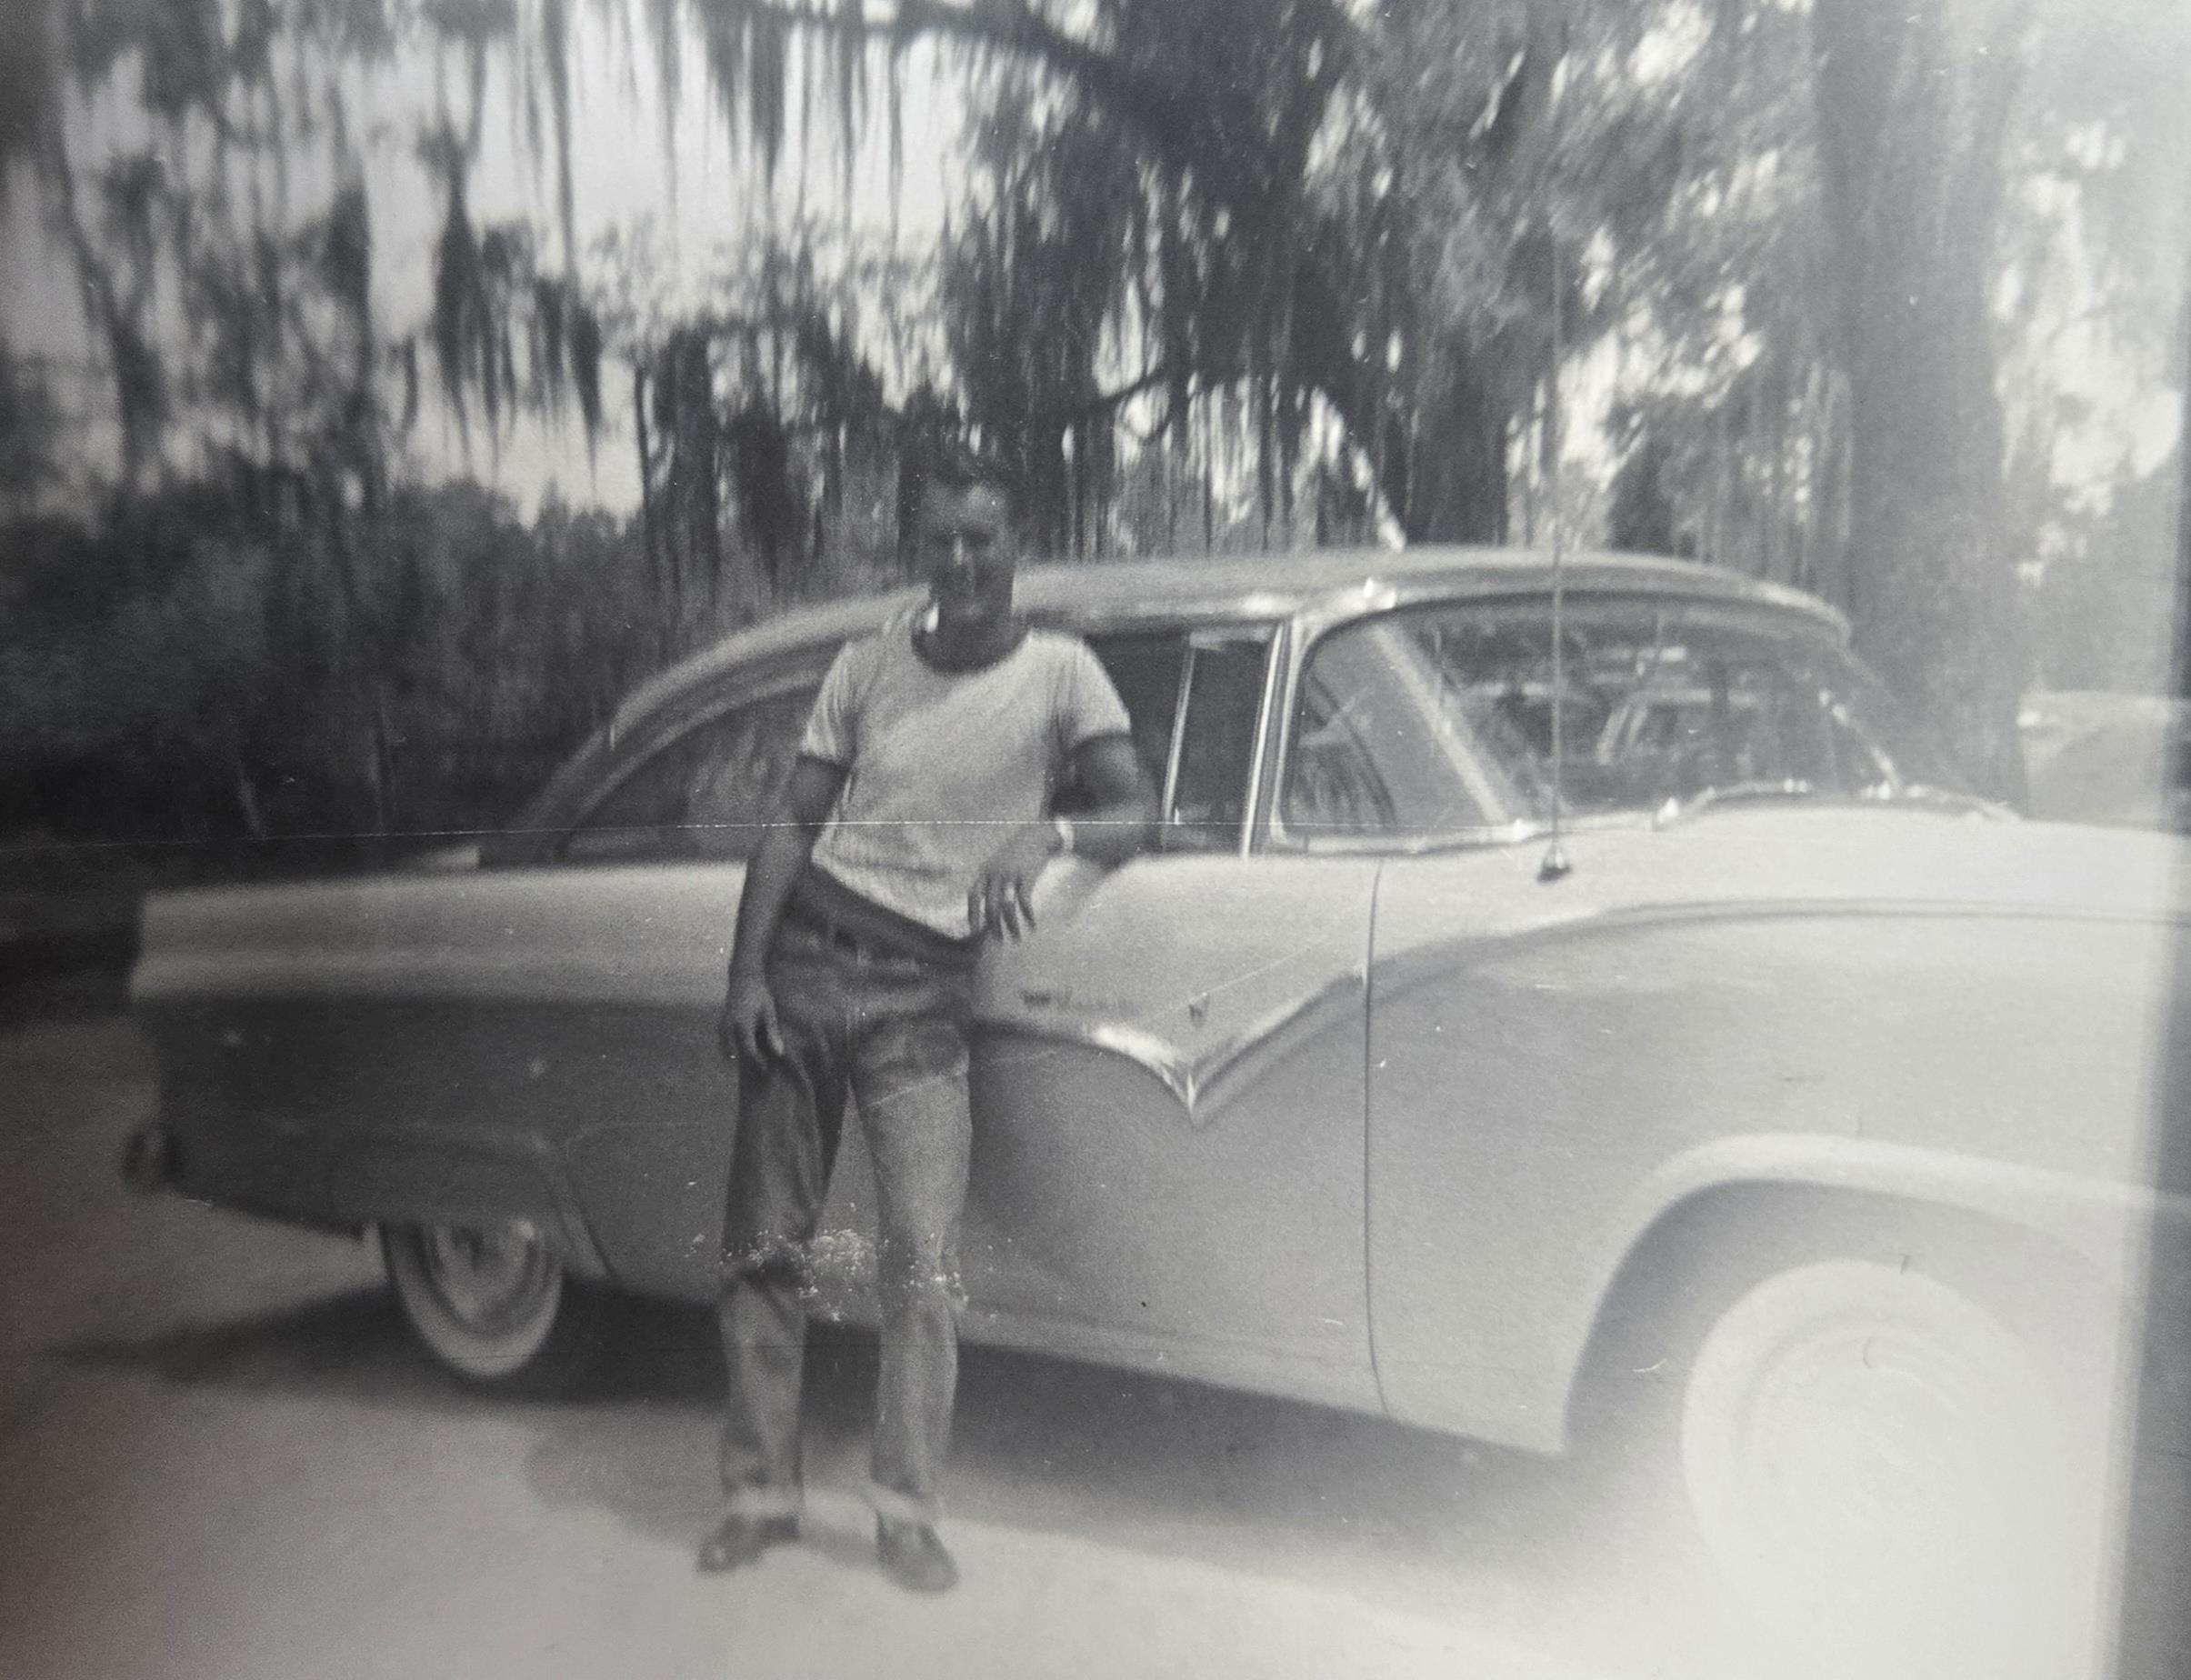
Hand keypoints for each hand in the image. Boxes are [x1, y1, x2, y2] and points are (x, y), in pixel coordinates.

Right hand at [720, 973, 784, 1064]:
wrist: (743, 979)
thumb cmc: (760, 995)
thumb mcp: (769, 1012)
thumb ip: (773, 1033)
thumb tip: (780, 1053)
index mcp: (742, 1023)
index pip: (748, 1050)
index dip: (758, 1063)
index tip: (768, 1070)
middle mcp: (728, 1027)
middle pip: (736, 1055)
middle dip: (747, 1064)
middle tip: (761, 1070)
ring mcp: (722, 1026)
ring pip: (727, 1051)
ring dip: (739, 1058)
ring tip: (755, 1061)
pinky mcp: (720, 1026)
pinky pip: (724, 1044)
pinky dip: (734, 1050)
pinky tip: (748, 1050)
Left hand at [968, 821, 1057, 940]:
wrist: (1036, 836)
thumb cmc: (1018, 853)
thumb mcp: (998, 863)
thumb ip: (991, 879)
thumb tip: (988, 904)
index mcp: (985, 872)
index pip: (973, 896)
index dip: (972, 914)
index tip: (975, 931)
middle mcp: (995, 874)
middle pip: (990, 906)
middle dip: (994, 927)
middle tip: (1000, 941)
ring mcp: (1011, 875)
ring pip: (1006, 907)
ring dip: (1011, 925)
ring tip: (1017, 937)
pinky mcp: (1027, 876)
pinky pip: (1024, 902)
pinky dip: (1028, 916)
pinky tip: (1032, 925)